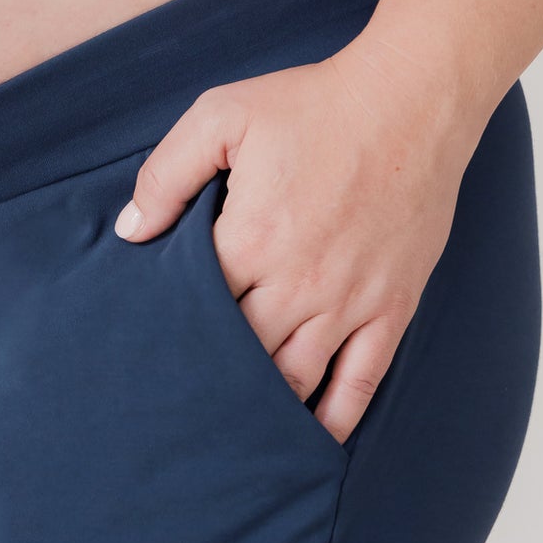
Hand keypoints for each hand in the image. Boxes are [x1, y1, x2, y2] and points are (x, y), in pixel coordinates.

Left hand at [113, 42, 483, 445]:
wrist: (412, 100)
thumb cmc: (315, 104)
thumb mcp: (223, 115)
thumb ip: (168, 173)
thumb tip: (131, 233)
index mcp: (250, 239)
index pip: (194, 309)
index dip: (168, 332)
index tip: (145, 352)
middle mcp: (298, 284)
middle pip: (239, 356)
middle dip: (206, 381)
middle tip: (176, 406)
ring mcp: (349, 302)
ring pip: (294, 380)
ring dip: (260, 411)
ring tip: (228, 436)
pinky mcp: (392, 306)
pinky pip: (361, 379)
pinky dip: (336, 418)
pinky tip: (312, 441)